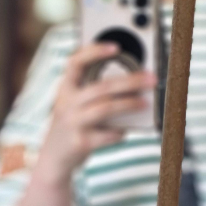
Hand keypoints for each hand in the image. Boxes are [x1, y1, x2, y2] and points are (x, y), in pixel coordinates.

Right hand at [35, 43, 155, 183]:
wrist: (53, 159)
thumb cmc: (72, 125)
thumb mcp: (73, 104)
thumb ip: (93, 92)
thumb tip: (132, 84)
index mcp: (65, 89)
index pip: (75, 62)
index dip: (94, 51)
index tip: (116, 47)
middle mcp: (66, 104)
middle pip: (101, 87)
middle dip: (130, 81)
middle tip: (151, 78)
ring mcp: (72, 124)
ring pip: (106, 108)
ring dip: (129, 104)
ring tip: (145, 103)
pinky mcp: (81, 143)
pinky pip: (107, 134)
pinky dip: (120, 131)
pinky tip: (125, 130)